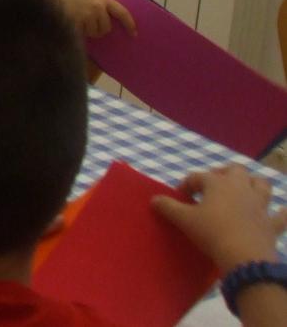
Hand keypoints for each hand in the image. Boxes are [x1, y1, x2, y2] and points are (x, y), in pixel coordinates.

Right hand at [53, 0, 136, 38]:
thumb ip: (95, 3)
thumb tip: (106, 20)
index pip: (121, 12)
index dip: (129, 24)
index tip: (134, 34)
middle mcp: (97, 8)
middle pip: (105, 28)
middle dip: (98, 27)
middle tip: (85, 19)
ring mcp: (86, 17)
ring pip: (93, 33)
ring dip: (87, 31)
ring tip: (74, 18)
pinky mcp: (75, 25)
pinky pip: (82, 36)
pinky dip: (77, 33)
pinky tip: (69, 23)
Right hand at [151, 165, 286, 271]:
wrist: (244, 257)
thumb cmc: (212, 233)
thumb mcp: (184, 220)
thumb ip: (168, 207)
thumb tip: (153, 200)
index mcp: (217, 183)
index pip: (198, 177)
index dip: (186, 185)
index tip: (179, 198)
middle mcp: (241, 187)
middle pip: (235, 170)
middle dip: (224, 174)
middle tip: (213, 186)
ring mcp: (260, 204)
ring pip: (261, 184)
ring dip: (254, 185)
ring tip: (244, 191)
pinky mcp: (272, 223)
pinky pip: (281, 215)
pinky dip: (280, 213)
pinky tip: (278, 212)